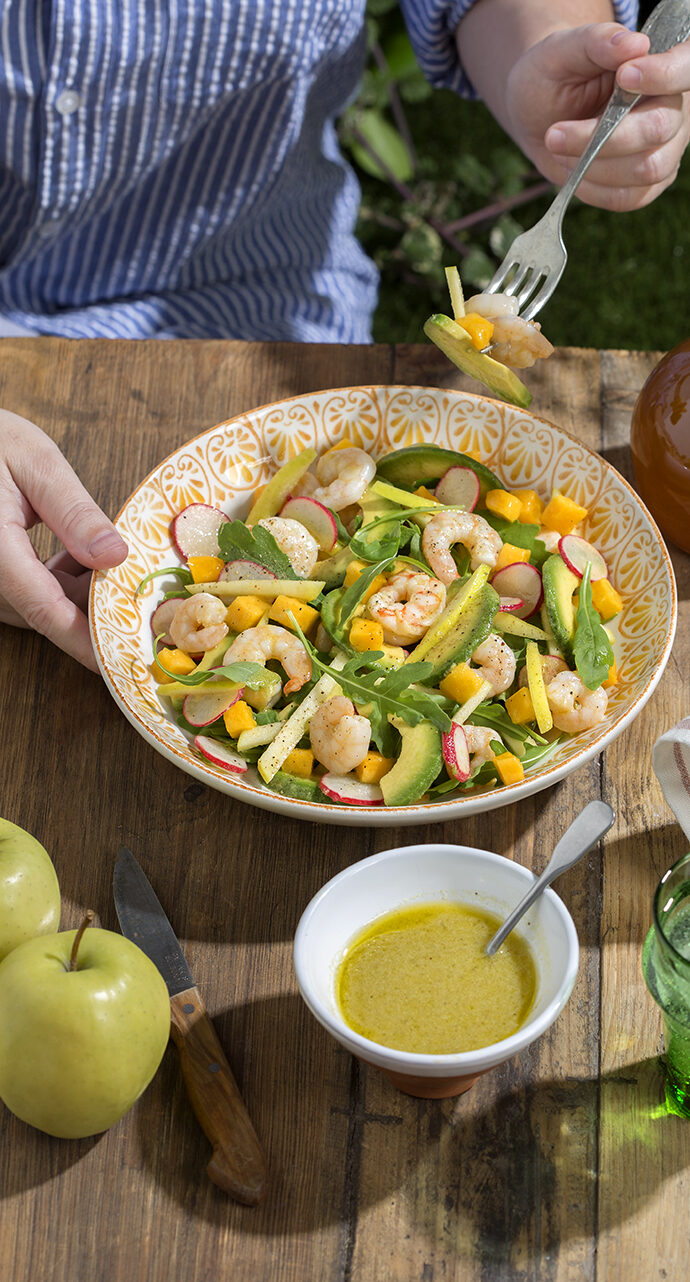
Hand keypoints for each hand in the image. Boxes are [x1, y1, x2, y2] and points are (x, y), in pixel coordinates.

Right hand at [0, 410, 127, 668]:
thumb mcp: (35, 462)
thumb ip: (74, 512)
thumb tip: (116, 556)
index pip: (45, 610)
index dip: (86, 639)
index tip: (121, 656)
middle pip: (43, 612)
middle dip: (92, 608)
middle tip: (139, 593)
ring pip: (35, 605)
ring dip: (75, 592)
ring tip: (110, 560)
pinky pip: (24, 592)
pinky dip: (56, 581)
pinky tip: (77, 554)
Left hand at [508, 23, 689, 210]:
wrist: (538, 114)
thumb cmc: (554, 75)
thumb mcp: (563, 50)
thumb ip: (596, 42)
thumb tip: (633, 44)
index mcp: (662, 66)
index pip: (685, 69)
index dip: (664, 75)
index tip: (624, 76)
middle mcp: (673, 108)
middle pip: (659, 128)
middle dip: (603, 137)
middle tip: (555, 133)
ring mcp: (664, 149)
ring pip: (646, 169)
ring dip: (593, 165)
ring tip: (559, 147)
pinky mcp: (647, 183)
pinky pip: (628, 197)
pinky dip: (592, 188)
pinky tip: (572, 168)